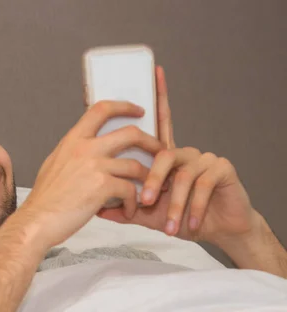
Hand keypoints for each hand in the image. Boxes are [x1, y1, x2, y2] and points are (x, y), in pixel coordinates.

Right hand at [20, 101, 162, 248]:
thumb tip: (85, 147)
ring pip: (135, 165)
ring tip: (148, 191)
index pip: (101, 109)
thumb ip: (73, 152)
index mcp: (73, 140)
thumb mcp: (55, 163)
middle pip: (130, 133)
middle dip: (151, 142)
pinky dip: (132, 203)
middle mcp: (85, 148)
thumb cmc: (45, 198)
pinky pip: (129, 190)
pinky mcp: (101, 187)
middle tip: (160, 152)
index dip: (124, 106)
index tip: (139, 111)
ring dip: (147, 179)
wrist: (37, 220)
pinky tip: (128, 211)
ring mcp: (94, 166)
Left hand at [98, 67, 256, 245]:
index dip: (158, 97)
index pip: (160, 123)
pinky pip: (203, 185)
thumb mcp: (148, 214)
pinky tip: (193, 224)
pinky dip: (195, 208)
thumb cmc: (180, 218)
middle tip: (145, 203)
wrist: (216, 231)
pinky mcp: (223, 169)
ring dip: (174, 204)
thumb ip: (124, 208)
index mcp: (167, 156)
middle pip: (163, 155)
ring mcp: (205, 158)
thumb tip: (97, 209)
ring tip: (168, 225)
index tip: (154, 72)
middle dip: (153, 181)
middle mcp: (185, 151)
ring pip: (182, 176)